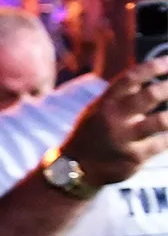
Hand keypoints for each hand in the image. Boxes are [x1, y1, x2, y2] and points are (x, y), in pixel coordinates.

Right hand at [61, 56, 167, 186]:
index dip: (152, 68)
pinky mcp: (135, 157)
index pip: (130, 78)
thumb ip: (121, 96)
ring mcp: (125, 138)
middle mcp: (114, 118)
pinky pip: (162, 143)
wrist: (77, 167)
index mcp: (106, 103)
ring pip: (161, 122)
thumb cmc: (93, 133)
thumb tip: (150, 78)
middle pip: (149, 96)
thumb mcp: (99, 110)